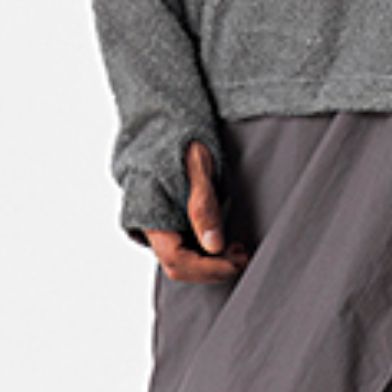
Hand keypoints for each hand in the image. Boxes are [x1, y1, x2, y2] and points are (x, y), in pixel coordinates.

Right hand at [142, 136, 248, 281]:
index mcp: (149, 212)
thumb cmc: (182, 137)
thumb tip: (214, 245)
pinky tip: (226, 243)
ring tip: (238, 250)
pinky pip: (185, 248)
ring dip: (211, 263)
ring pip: (183, 260)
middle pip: (179, 266)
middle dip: (212, 269)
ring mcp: (159, 225)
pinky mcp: (169, 222)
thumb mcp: (197, 166)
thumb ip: (203, 205)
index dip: (207, 269)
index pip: (176, 260)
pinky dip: (207, 253)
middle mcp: (149, 225)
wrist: (167, 122)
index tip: (236, 262)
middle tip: (242, 256)